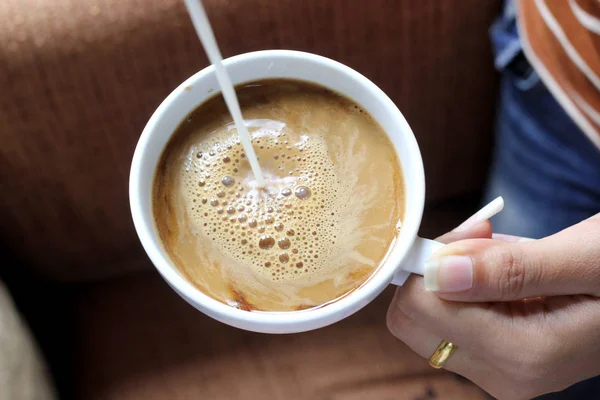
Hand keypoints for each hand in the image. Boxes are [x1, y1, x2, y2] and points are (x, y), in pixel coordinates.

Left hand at [387, 211, 599, 399]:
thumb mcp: (583, 258)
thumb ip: (509, 270)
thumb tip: (435, 274)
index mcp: (523, 356)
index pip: (419, 307)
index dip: (433, 261)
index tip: (474, 234)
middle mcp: (504, 376)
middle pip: (412, 319)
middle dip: (436, 270)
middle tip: (484, 240)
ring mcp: (500, 371)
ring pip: (426, 317)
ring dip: (453, 276)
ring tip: (508, 258)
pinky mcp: (500, 358)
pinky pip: (450, 318)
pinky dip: (466, 287)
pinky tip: (507, 273)